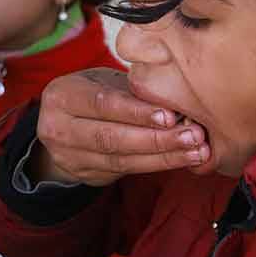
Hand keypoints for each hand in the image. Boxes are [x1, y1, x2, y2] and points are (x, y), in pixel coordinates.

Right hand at [32, 68, 209, 186]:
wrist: (62, 127)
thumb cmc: (92, 95)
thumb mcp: (101, 82)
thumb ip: (131, 89)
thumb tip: (176, 98)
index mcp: (62, 96)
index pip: (102, 104)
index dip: (136, 112)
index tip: (170, 115)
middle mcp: (59, 129)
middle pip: (112, 137)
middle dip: (156, 138)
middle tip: (193, 136)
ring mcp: (70, 156)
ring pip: (122, 158)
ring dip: (163, 156)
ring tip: (195, 150)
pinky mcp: (86, 174)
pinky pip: (126, 170)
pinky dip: (157, 164)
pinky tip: (181, 158)